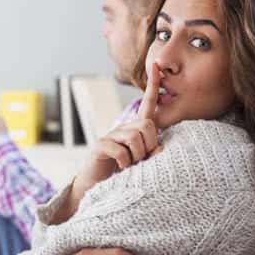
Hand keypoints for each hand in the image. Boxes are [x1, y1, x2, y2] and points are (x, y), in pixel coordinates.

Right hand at [52, 63, 163, 223]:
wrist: (95, 189)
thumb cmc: (122, 176)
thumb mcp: (141, 163)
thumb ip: (151, 152)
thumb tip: (159, 149)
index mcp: (134, 130)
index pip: (147, 104)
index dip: (152, 85)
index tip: (156, 65)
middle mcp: (122, 129)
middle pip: (147, 125)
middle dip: (149, 145)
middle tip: (141, 160)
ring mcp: (110, 136)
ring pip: (136, 137)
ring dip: (137, 156)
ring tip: (130, 166)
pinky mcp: (101, 146)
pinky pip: (122, 150)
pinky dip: (125, 163)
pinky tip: (120, 169)